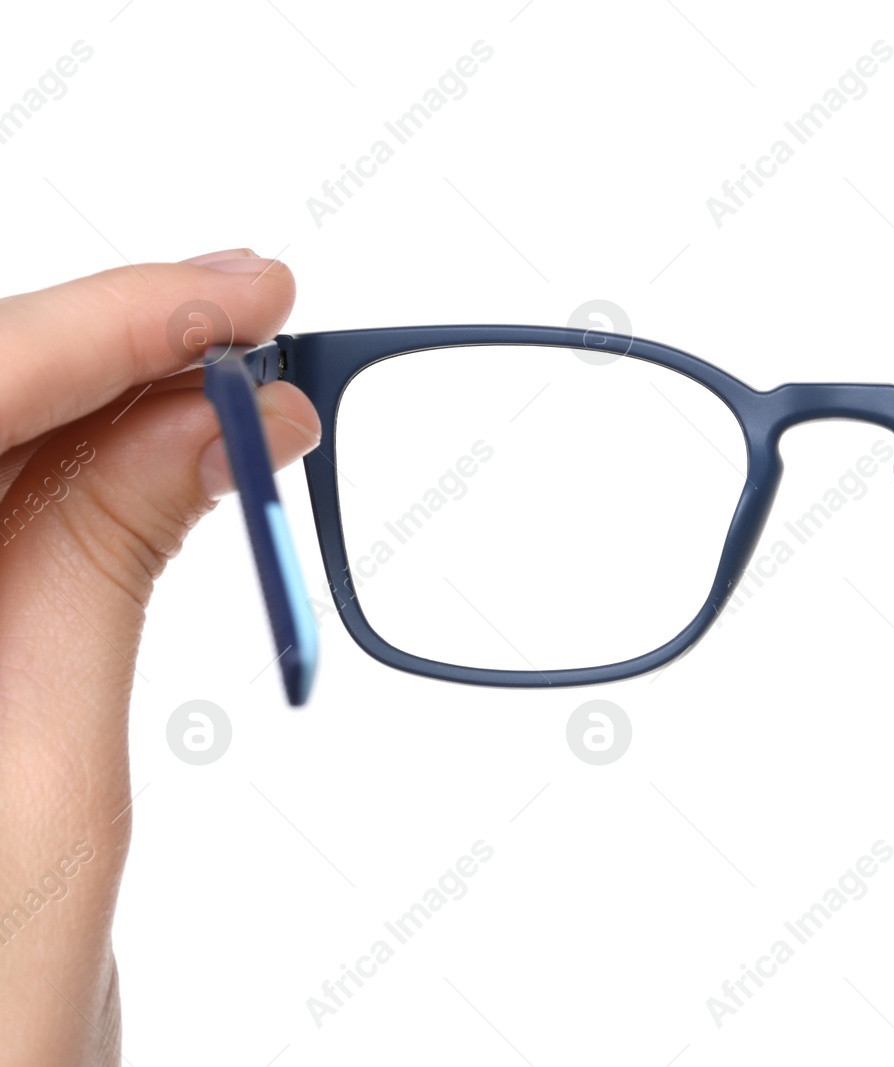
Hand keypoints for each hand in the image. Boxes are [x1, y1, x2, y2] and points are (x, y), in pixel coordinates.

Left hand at [0, 250, 318, 1064]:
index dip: (101, 323)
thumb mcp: (45, 774)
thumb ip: (102, 564)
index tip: (243, 295)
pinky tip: (172, 452)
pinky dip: (83, 476)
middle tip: (262, 324)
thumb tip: (217, 419)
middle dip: (107, 346)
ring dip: (104, 402)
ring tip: (243, 380)